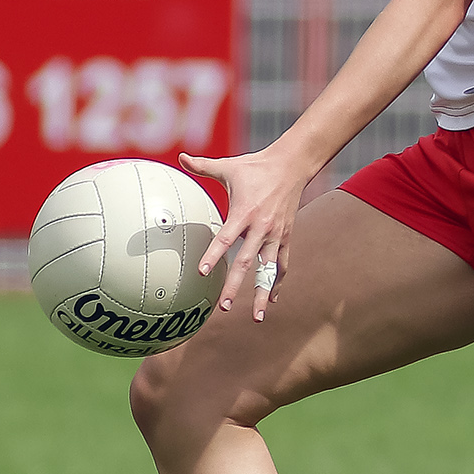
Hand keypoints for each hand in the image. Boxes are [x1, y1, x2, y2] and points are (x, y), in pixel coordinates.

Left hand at [179, 147, 307, 321]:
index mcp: (244, 212)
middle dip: (235, 286)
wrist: (293, 165)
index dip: (214, 255)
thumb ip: (202, 166)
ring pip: (269, 270)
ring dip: (263, 293)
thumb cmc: (256, 166)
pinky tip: (273, 300)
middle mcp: (261, 227)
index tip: (202, 271)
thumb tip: (180, 156)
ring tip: (258, 316)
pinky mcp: (286, 237)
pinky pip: (283, 264)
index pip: (226, 238)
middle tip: (224, 307)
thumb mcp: (229, 165)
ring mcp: (276, 235)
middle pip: (247, 262)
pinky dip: (278, 283)